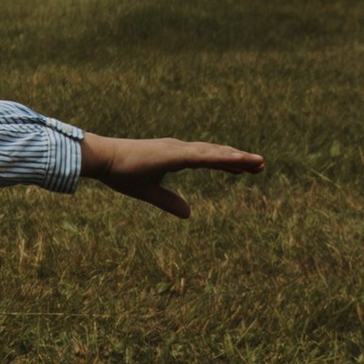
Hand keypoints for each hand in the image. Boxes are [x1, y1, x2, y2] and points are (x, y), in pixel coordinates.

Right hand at [78, 132, 262, 218]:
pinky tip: (239, 161)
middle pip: (216, 154)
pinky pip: (204, 157)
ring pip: (214, 153)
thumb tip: (189, 214)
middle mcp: (179, 149)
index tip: (245, 169)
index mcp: (175, 156)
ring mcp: (178, 150)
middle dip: (239, 160)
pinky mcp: (174, 154)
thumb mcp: (149, 193)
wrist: (102, 160)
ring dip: (237, 158)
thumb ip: (169, 202)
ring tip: (258, 163)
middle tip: (261, 165)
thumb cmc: (121, 173)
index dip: (227, 163)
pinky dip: (222, 158)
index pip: (207, 159)